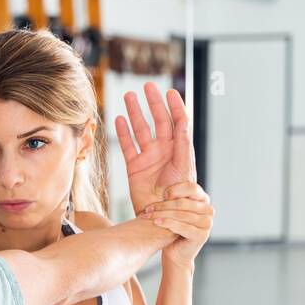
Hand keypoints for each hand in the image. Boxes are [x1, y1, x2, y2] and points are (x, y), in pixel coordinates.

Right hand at [115, 82, 194, 213]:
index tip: (170, 92)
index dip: (175, 106)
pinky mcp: (134, 167)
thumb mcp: (184, 170)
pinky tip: (119, 119)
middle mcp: (164, 151)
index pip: (178, 122)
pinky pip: (127, 146)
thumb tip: (183, 123)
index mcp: (180, 150)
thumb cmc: (179, 198)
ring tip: (129, 96)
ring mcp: (148, 158)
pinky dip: (123, 133)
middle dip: (154, 103)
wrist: (161, 219)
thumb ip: (183, 146)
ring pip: (141, 129)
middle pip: (159, 120)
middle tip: (148, 86)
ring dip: (136, 113)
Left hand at [137, 181, 212, 271]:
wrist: (175, 252)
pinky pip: (182, 226)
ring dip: (161, 214)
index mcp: (203, 199)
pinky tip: (157, 222)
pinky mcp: (202, 235)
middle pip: (183, 202)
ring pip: (181, 214)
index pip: (192, 187)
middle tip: (148, 209)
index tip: (162, 194)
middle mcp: (208, 210)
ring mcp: (207, 223)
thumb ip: (173, 196)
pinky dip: (167, 223)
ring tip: (147, 216)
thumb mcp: (172, 209)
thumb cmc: (172, 228)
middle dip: (163, 205)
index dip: (175, 189)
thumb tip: (161, 179)